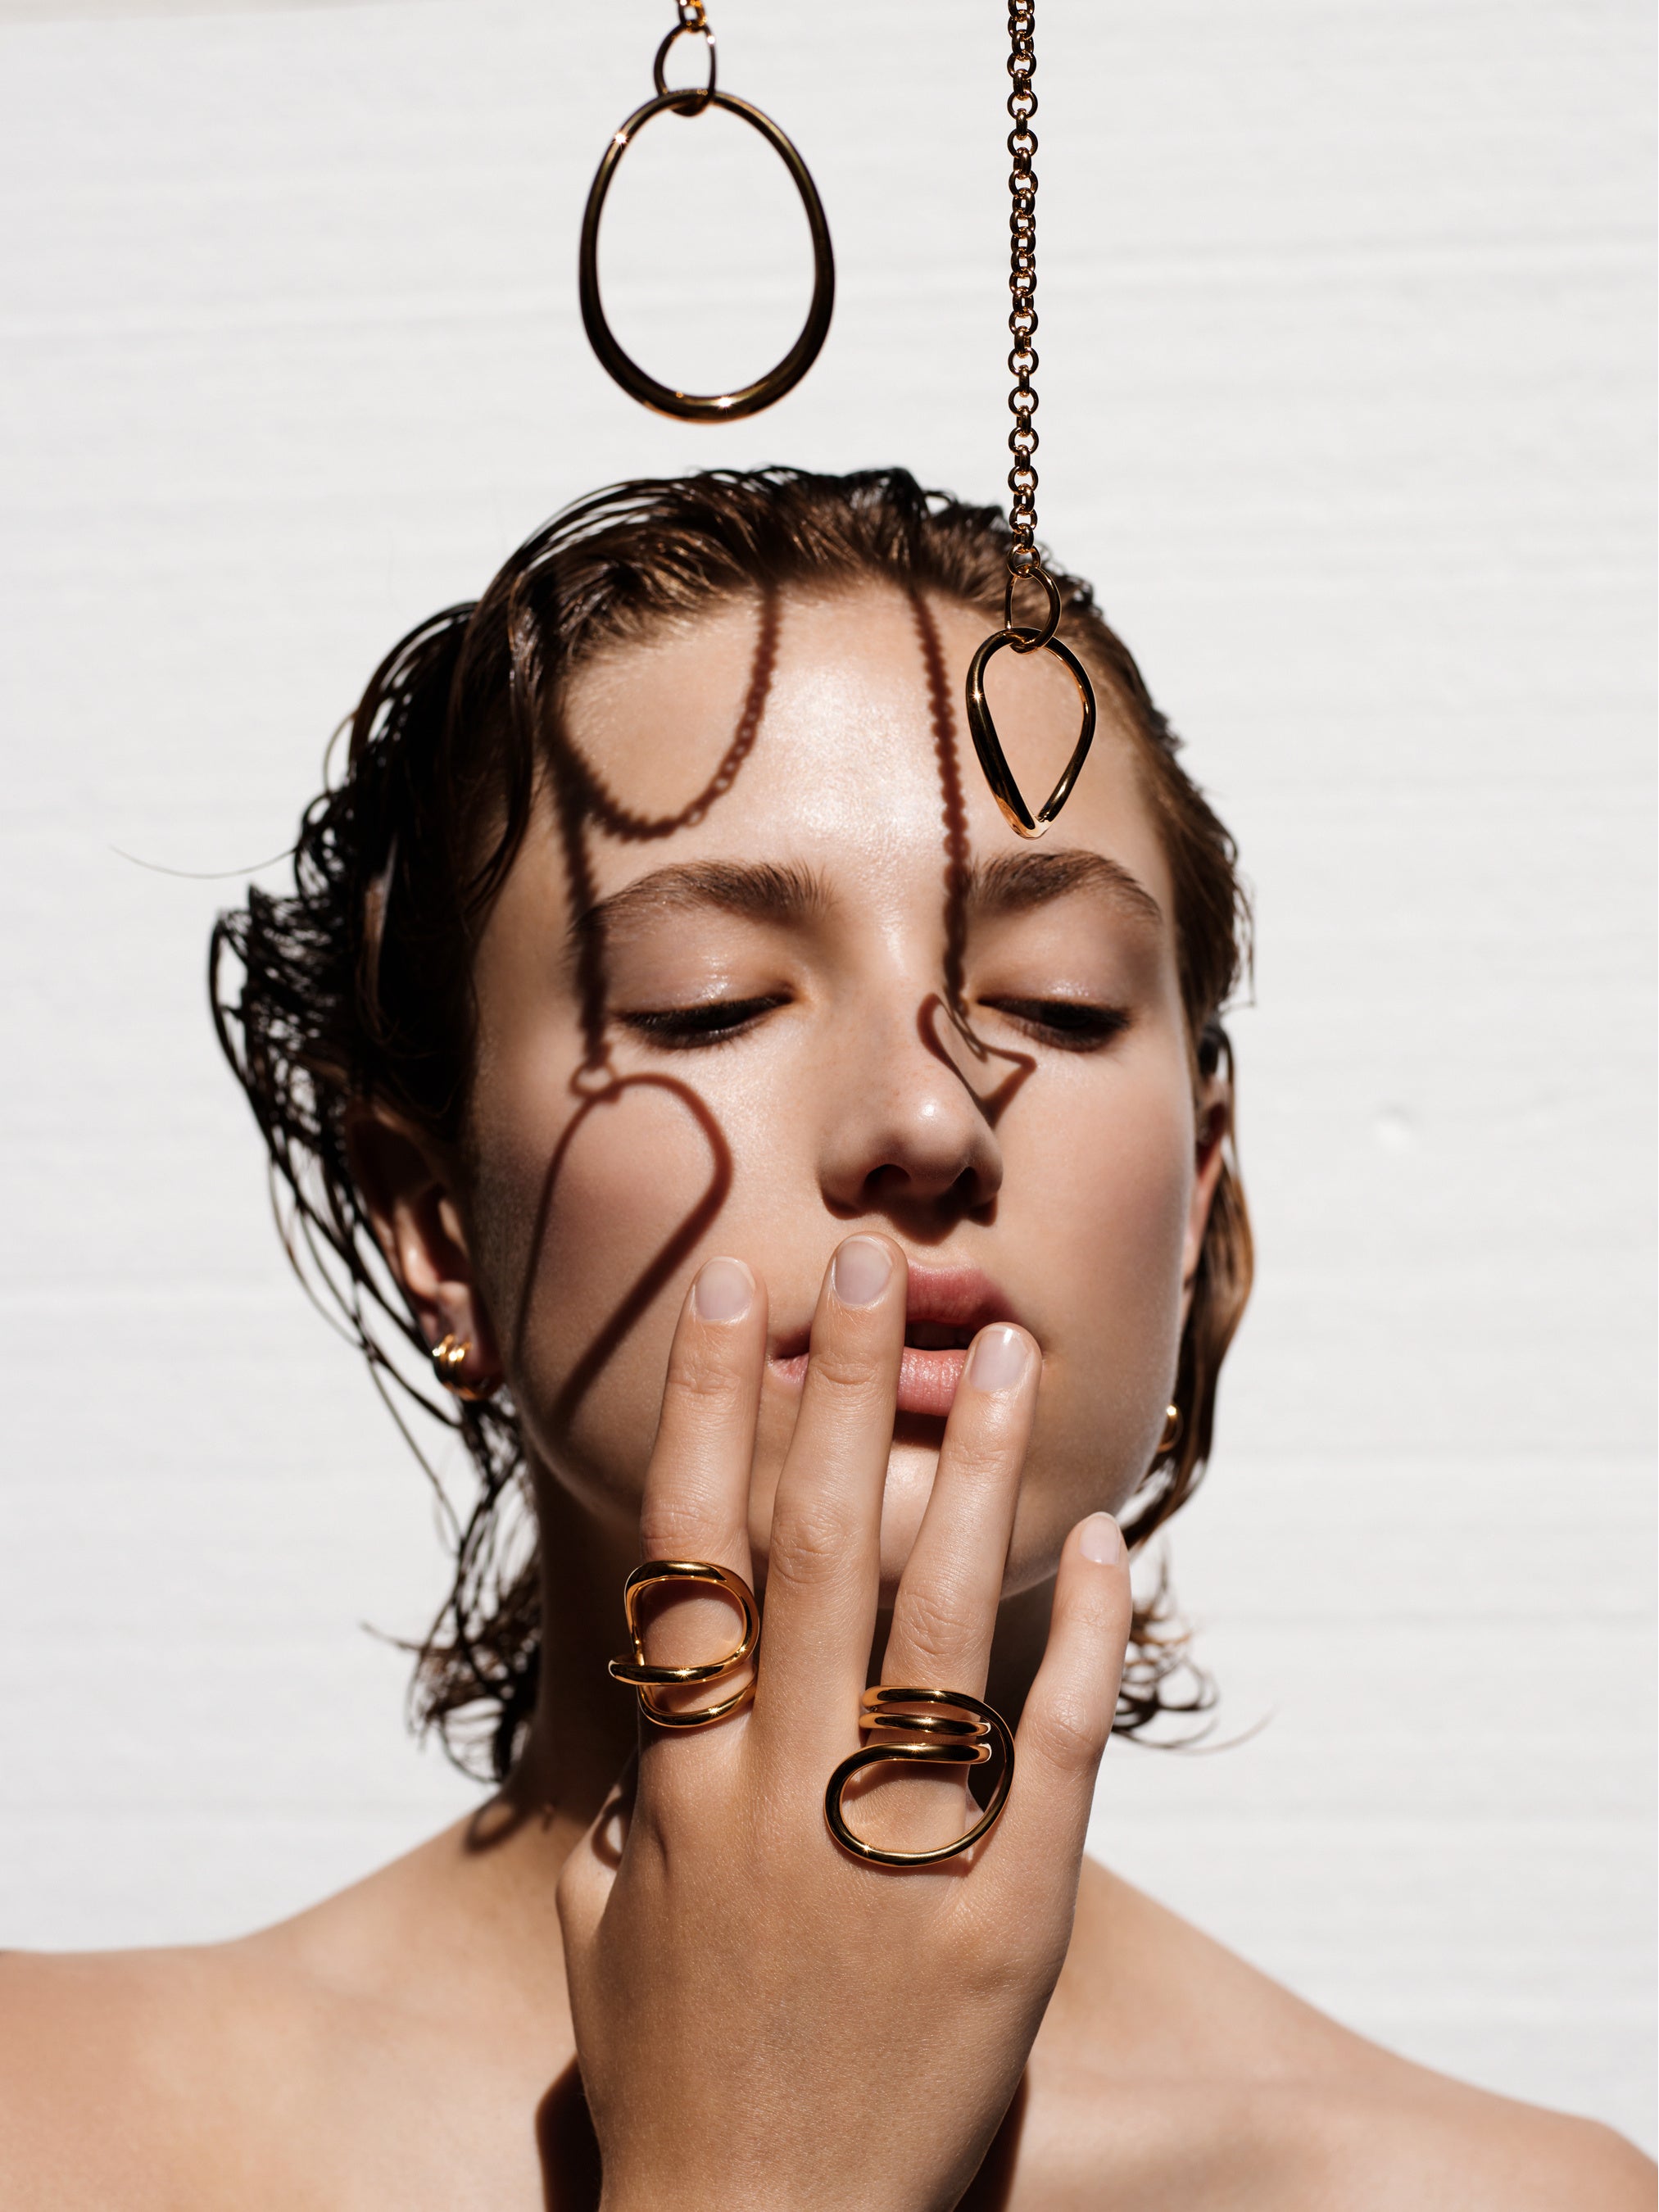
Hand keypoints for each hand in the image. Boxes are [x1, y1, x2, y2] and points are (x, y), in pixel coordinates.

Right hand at [556, 1234, 1131, 2211]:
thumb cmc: (673, 2091)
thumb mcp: (601, 1938)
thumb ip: (626, 1809)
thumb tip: (657, 1711)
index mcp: (682, 1788)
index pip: (690, 1555)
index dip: (707, 1413)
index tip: (729, 1296)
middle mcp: (781, 1795)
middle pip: (815, 1546)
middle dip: (840, 1389)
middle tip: (873, 1264)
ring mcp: (895, 1854)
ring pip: (936, 1618)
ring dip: (971, 1471)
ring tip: (1006, 1349)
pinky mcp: (1004, 1920)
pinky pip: (1053, 1749)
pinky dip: (1083, 1638)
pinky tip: (1106, 1541)